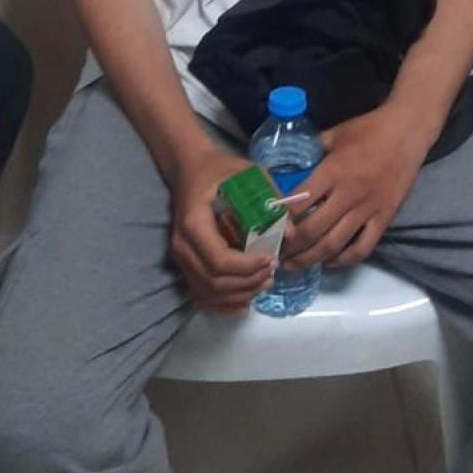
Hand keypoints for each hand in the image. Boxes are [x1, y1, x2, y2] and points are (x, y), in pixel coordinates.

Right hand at [169, 143, 275, 312]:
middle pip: (215, 282)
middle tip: (273, 272)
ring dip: (240, 294)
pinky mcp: (185, 265)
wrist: (190, 169)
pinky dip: (224, 303)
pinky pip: (202, 294)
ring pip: (209, 292)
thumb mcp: (249, 174)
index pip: (220, 260)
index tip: (271, 258)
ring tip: (265, 282)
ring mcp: (180, 258)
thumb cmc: (220, 169)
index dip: (248, 267)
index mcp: (194, 223)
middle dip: (248, 283)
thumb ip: (271, 199)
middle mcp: (182, 245)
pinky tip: (246, 299)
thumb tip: (292, 234)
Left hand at [281, 107, 428, 267]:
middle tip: (277, 254)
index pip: (299, 203)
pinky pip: (363, 247)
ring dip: (311, 259)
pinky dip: (344, 260)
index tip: (270, 228)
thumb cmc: (369, 129)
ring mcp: (368, 209)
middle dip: (291, 247)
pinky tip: (329, 263)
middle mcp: (348, 194)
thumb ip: (312, 151)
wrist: (408, 131)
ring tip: (295, 265)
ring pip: (334, 244)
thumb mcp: (334, 135)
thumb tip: (291, 165)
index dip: (282, 219)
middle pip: (313, 230)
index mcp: (332, 171)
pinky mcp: (384, 218)